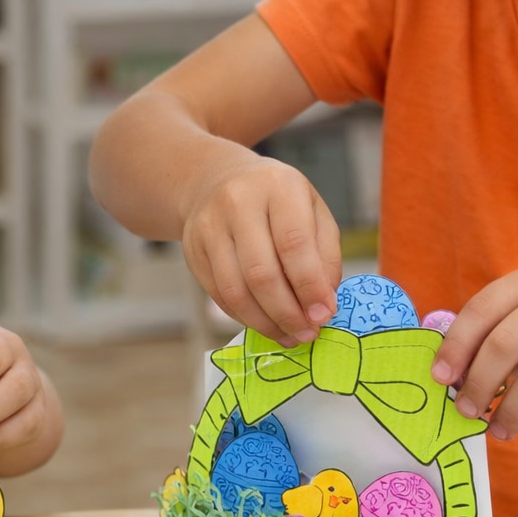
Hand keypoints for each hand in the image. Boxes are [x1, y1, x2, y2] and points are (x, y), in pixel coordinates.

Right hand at [181, 157, 342, 345]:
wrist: (217, 180)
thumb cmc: (276, 200)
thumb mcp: (313, 210)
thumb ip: (325, 254)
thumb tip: (323, 303)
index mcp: (277, 186)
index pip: (293, 244)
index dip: (309, 286)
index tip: (323, 315)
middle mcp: (237, 203)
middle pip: (261, 273)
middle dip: (287, 313)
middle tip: (307, 333)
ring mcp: (209, 227)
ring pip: (236, 291)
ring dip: (265, 323)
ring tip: (288, 336)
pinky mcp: (193, 251)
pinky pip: (219, 295)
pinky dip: (245, 317)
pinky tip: (265, 323)